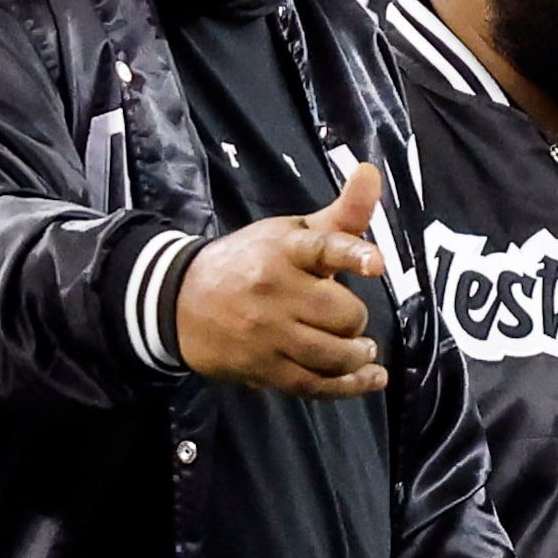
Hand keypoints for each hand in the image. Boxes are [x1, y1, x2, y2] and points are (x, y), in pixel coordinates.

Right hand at [175, 163, 389, 397]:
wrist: (181, 301)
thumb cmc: (250, 262)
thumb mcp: (291, 232)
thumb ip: (341, 213)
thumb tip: (371, 171)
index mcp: (285, 250)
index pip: (323, 248)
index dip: (353, 254)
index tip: (376, 264)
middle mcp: (275, 290)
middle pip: (342, 312)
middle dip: (355, 318)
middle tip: (348, 317)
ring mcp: (268, 332)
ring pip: (331, 353)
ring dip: (357, 354)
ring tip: (362, 349)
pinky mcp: (263, 367)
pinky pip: (314, 384)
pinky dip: (348, 386)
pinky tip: (369, 378)